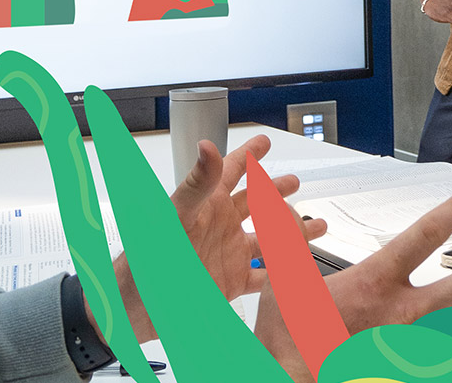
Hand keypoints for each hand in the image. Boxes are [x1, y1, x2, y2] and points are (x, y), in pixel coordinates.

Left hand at [111, 134, 325, 341]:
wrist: (134, 310)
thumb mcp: (173, 217)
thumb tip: (208, 147)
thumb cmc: (144, 262)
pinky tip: (299, 271)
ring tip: (317, 226)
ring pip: (268, 240)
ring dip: (293, 233)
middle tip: (294, 182)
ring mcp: (227, 255)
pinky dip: (284, 275)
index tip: (263, 142)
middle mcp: (219, 226)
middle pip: (255, 203)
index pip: (231, 172)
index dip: (248, 155)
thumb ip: (195, 183)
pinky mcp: (230, 284)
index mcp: (206, 205)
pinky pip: (263, 277)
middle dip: (275, 192)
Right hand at [256, 186, 451, 381]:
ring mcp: (405, 346)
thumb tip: (284, 209)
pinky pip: (437, 360)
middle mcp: (398, 315)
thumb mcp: (284, 285)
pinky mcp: (401, 368)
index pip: (422, 237)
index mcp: (373, 284)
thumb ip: (289, 244)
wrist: (283, 380)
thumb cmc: (285, 342)